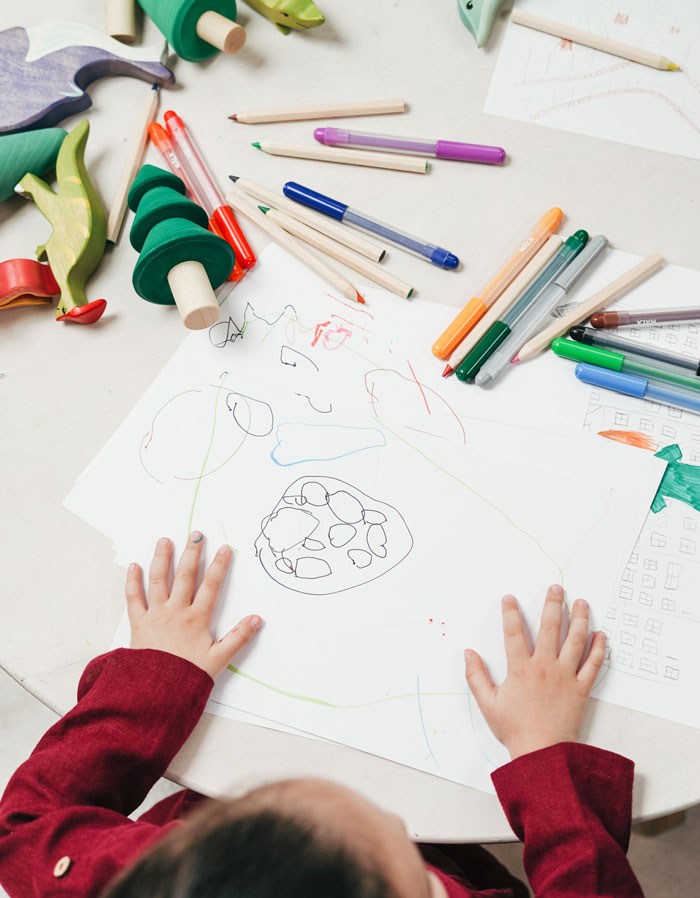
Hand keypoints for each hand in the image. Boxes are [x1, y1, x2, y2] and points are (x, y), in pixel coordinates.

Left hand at [125, 532, 261, 678]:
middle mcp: (176, 611)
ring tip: (165, 540)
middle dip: (192, 553)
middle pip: (185, 576)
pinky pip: (133, 598)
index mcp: (197, 619)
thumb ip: (238, 638)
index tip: (225, 548)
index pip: (211, 586)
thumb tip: (257, 619)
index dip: (219, 566)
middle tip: (196, 534)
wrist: (154, 693)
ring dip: (162, 559)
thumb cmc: (187, 677)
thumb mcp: (219, 659)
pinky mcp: (138, 624)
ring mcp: (155, 615)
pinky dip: (132, 581)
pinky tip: (134, 566)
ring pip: (159, 580)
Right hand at [464, 585, 605, 759]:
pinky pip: (593, 665)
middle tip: (557, 588)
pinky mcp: (581, 689)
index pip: (513, 632)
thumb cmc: (514, 729)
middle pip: (549, 628)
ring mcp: (565, 676)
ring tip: (582, 603)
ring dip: (579, 619)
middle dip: (553, 604)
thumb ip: (476, 676)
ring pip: (575, 641)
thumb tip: (468, 653)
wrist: (543, 753)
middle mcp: (544, 666)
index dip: (510, 612)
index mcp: (520, 668)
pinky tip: (601, 635)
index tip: (510, 598)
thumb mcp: (488, 704)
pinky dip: (599, 649)